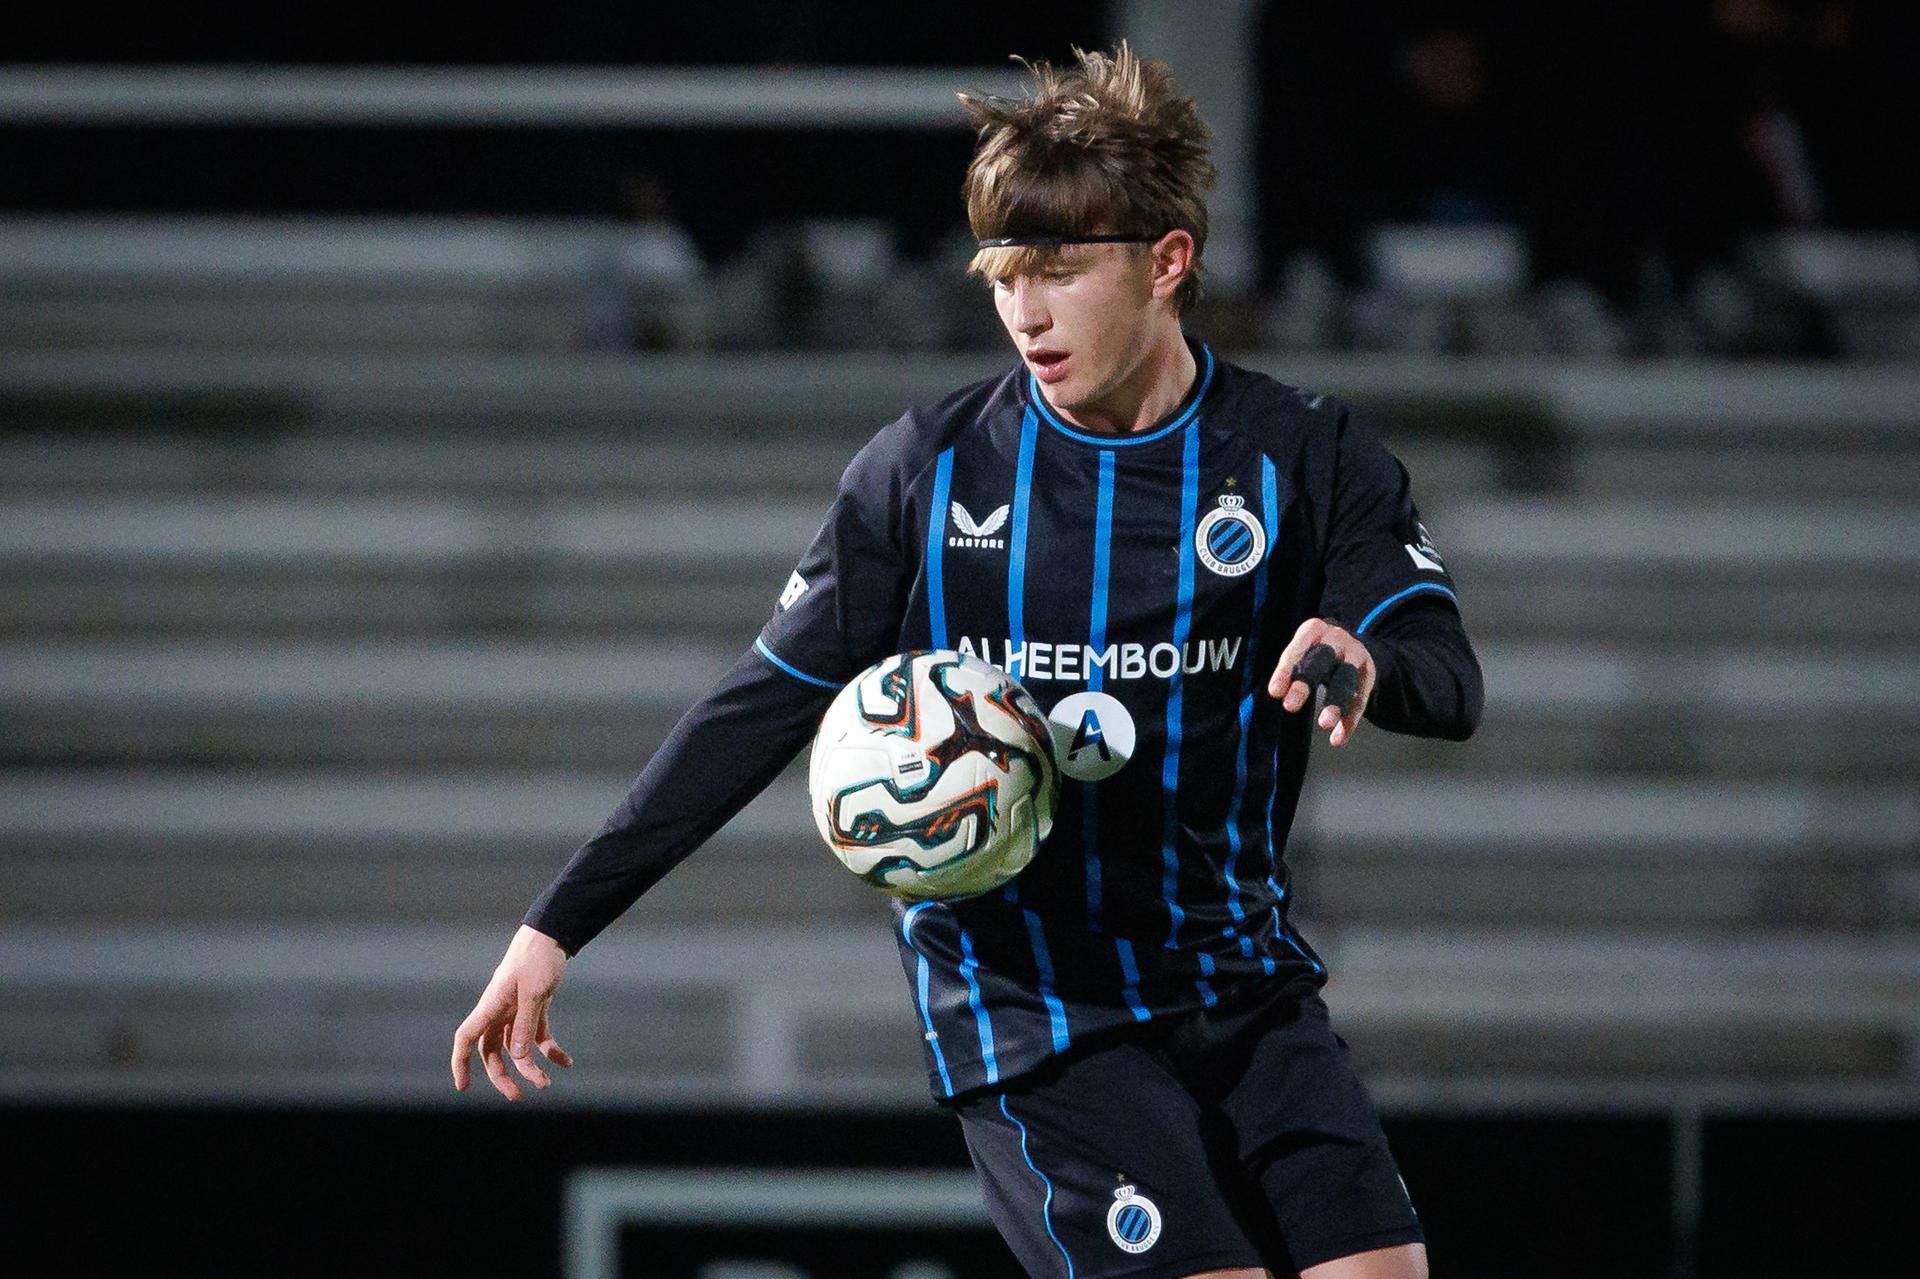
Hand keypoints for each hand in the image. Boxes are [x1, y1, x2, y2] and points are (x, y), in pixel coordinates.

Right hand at [451, 924, 573, 1099]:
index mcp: (491, 1006)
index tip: (463, 1086)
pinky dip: (550, 1050)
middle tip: (517, 1096)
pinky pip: (538, 1036)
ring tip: (545, 1084)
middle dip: (502, 1076)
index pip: (466, 1038)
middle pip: (492, 1052)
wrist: (552, 935)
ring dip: (528, 1067)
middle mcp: (500, 1012)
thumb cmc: (538, 959)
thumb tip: (519, 1057)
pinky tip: (565, 1062)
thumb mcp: (535, 992)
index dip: (460, 1063)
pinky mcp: (536, 1008)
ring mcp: (517, 1011)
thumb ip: (526, 1025)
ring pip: (516, 1048)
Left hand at [1267, 618, 1375, 747]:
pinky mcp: (1369, 673)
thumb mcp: (1302, 650)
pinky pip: (1360, 698)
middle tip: (1290, 707)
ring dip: (1335, 702)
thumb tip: (1278, 693)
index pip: (1296, 649)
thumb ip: (1291, 669)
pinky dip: (1349, 721)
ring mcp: (1355, 654)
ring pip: (1346, 678)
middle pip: (1322, 659)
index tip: (1274, 692)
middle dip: (1305, 682)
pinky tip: (1338, 738)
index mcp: (1313, 630)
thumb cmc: (1315, 651)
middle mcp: (1336, 638)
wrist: (1351, 645)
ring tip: (1323, 723)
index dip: (1285, 671)